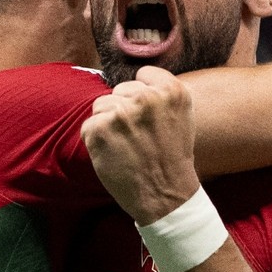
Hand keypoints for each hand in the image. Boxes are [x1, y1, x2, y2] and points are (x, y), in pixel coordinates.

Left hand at [80, 66, 201, 224]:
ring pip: (101, 106)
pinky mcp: (99, 129)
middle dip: (124, 110)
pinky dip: (96, 141)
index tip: (148, 117)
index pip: (142, 75)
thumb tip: (135, 79)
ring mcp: (121, 112)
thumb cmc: (171, 158)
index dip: (142, 96)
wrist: (165, 196)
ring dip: (108, 124)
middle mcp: (146, 97)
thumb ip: (161, 94)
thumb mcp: (181, 117)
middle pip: (119, 91)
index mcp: (171, 91)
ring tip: (126, 146)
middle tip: (138, 137)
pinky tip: (114, 155)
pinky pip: (89, 126)